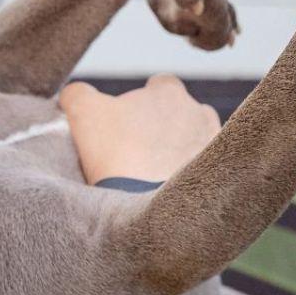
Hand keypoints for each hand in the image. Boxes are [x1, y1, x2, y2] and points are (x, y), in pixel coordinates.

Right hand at [59, 74, 221, 183]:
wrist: (150, 209)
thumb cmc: (116, 154)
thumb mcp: (82, 113)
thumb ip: (77, 93)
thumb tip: (74, 93)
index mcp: (169, 91)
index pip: (158, 85)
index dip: (140, 103)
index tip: (126, 123)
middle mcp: (200, 112)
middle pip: (179, 113)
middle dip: (163, 127)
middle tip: (139, 151)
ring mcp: (213, 144)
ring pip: (193, 141)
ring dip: (178, 150)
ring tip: (154, 173)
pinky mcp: (221, 176)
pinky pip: (205, 169)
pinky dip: (190, 175)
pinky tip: (169, 189)